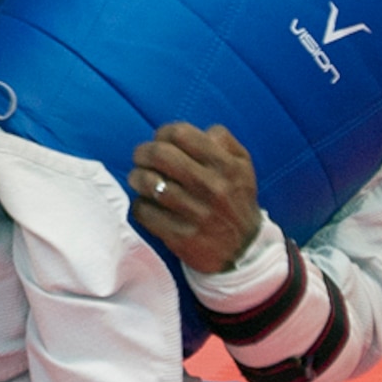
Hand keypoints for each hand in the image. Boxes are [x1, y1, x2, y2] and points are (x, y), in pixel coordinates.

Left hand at [128, 123, 261, 274]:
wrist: (243, 252)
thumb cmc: (235, 201)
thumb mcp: (242, 166)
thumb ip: (222, 140)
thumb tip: (198, 129)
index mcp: (227, 166)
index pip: (182, 134)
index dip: (163, 133)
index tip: (160, 140)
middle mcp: (212, 188)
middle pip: (160, 155)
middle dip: (142, 152)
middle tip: (141, 158)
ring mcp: (196, 214)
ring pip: (148, 182)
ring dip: (137, 177)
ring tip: (140, 179)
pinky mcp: (181, 236)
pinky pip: (144, 211)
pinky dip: (140, 205)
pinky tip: (147, 204)